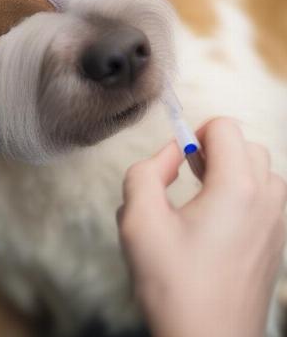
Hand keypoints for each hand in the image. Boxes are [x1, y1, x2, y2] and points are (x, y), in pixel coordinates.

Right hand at [118, 118, 286, 336]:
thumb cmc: (173, 284)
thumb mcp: (139, 220)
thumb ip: (145, 173)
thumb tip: (170, 154)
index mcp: (237, 189)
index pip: (226, 127)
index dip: (195, 133)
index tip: (178, 161)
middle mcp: (267, 201)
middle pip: (248, 145)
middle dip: (215, 150)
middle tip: (187, 176)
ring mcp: (278, 225)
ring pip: (263, 172)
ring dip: (233, 171)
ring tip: (202, 196)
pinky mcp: (277, 245)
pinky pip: (267, 199)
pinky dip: (244, 194)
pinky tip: (215, 224)